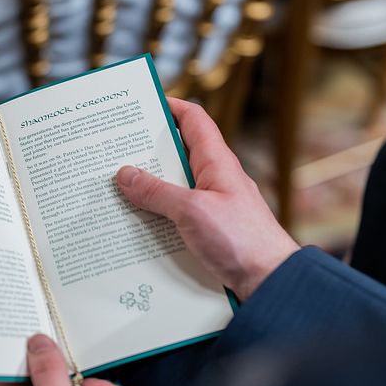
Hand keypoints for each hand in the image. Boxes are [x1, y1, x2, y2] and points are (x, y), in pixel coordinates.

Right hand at [116, 99, 297, 299]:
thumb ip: (157, 191)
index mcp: (217, 162)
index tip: (140, 103)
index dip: (169, 107)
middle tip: (114, 151)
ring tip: (115, 188)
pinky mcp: (209, 230)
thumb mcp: (192, 211)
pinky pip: (176, 214)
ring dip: (147, 187)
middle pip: (177, 154)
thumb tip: (124, 173)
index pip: (193, 119)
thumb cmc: (241, 240)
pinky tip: (135, 224)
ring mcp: (212, 205)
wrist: (270, 282)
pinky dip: (156, 215)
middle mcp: (215, 179)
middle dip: (146, 151)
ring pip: (173, 186)